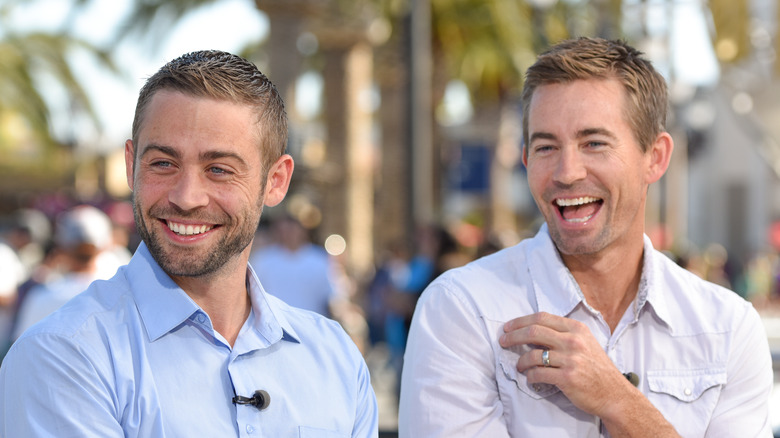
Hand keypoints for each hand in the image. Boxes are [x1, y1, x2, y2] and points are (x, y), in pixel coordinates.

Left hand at [499, 312, 631, 417]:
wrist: (615, 394)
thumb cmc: (597, 369)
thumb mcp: (585, 343)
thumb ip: (564, 334)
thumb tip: (533, 331)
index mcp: (576, 329)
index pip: (542, 318)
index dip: (520, 321)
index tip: (508, 327)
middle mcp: (573, 341)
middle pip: (533, 332)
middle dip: (513, 336)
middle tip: (503, 341)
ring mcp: (570, 359)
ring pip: (533, 355)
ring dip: (520, 361)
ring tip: (519, 366)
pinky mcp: (567, 378)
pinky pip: (538, 374)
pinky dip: (530, 377)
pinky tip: (531, 378)